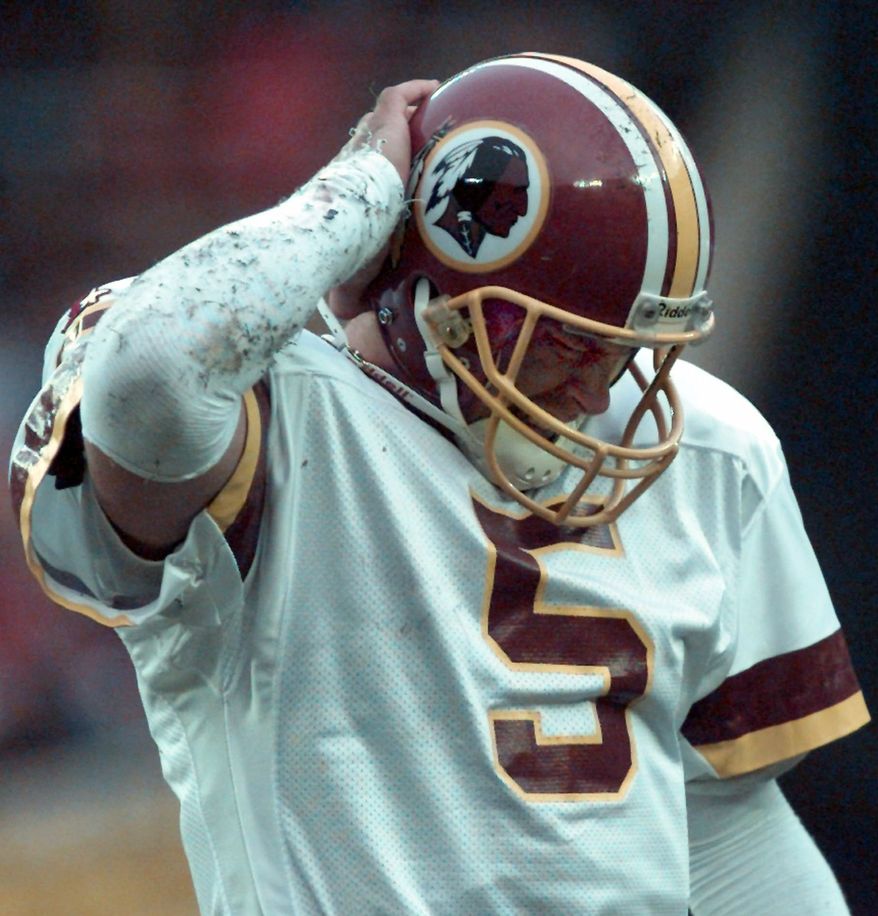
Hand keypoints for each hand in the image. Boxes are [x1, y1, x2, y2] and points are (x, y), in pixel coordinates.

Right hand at [330, 78, 438, 319]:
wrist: (332, 240)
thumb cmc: (334, 265)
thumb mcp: (348, 283)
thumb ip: (352, 300)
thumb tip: (350, 327)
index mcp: (342, 199)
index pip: (356, 177)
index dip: (372, 172)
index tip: (390, 175)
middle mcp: (348, 167)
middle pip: (366, 143)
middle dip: (386, 138)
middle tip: (414, 138)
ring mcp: (362, 146)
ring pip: (379, 119)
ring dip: (402, 113)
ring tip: (430, 110)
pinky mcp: (379, 131)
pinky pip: (394, 101)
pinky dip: (412, 93)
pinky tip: (433, 89)